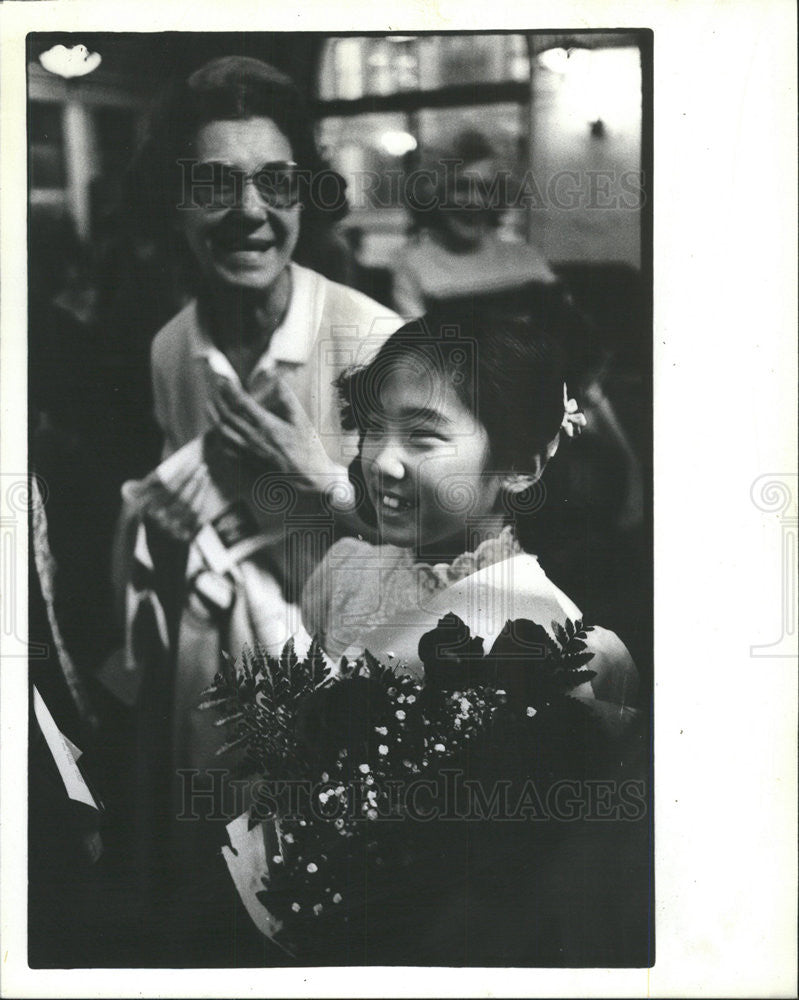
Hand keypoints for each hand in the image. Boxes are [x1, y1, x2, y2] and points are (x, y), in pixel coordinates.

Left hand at [208, 374, 351, 504]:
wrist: (307, 478)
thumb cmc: (307, 449)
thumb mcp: (302, 421)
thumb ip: (288, 399)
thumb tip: (279, 380)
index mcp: (267, 426)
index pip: (242, 403)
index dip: (231, 389)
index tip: (225, 379)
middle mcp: (254, 438)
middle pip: (228, 415)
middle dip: (219, 398)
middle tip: (215, 387)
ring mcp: (249, 451)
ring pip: (223, 431)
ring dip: (214, 415)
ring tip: (210, 404)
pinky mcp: (248, 461)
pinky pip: (227, 447)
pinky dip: (219, 435)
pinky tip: (218, 429)